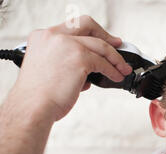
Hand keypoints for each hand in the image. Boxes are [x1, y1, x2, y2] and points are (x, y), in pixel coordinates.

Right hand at [12, 15, 132, 120]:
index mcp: (43, 37)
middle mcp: (54, 36)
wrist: (33, 107)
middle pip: (88, 26)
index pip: (72, 26)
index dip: (91, 32)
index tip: (102, 39)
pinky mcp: (80, 59)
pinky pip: (104, 63)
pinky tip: (116, 77)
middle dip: (106, 37)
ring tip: (123, 69)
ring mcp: (68, 46)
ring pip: (101, 46)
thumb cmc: (39, 95)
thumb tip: (88, 65)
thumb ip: (63, 60)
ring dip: (116, 59)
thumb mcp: (47, 68)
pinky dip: (113, 71)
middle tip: (118, 46)